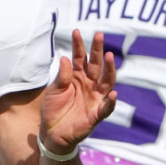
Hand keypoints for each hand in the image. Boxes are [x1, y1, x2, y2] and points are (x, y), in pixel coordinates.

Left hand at [39, 30, 116, 156]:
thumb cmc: (53, 109)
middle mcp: (88, 84)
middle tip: (99, 35)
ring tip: (109, 56)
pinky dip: (111, 102)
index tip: (76, 31)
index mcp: (77, 77)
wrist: (51, 133)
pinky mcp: (96, 114)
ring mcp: (94, 98)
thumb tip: (66, 58)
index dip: (78, 45)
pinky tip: (114, 94)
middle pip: (96, 65)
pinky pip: (106, 108)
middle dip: (97, 50)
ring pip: (106, 82)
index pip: (80, 58)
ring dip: (109, 69)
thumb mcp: (54, 91)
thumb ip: (62, 76)